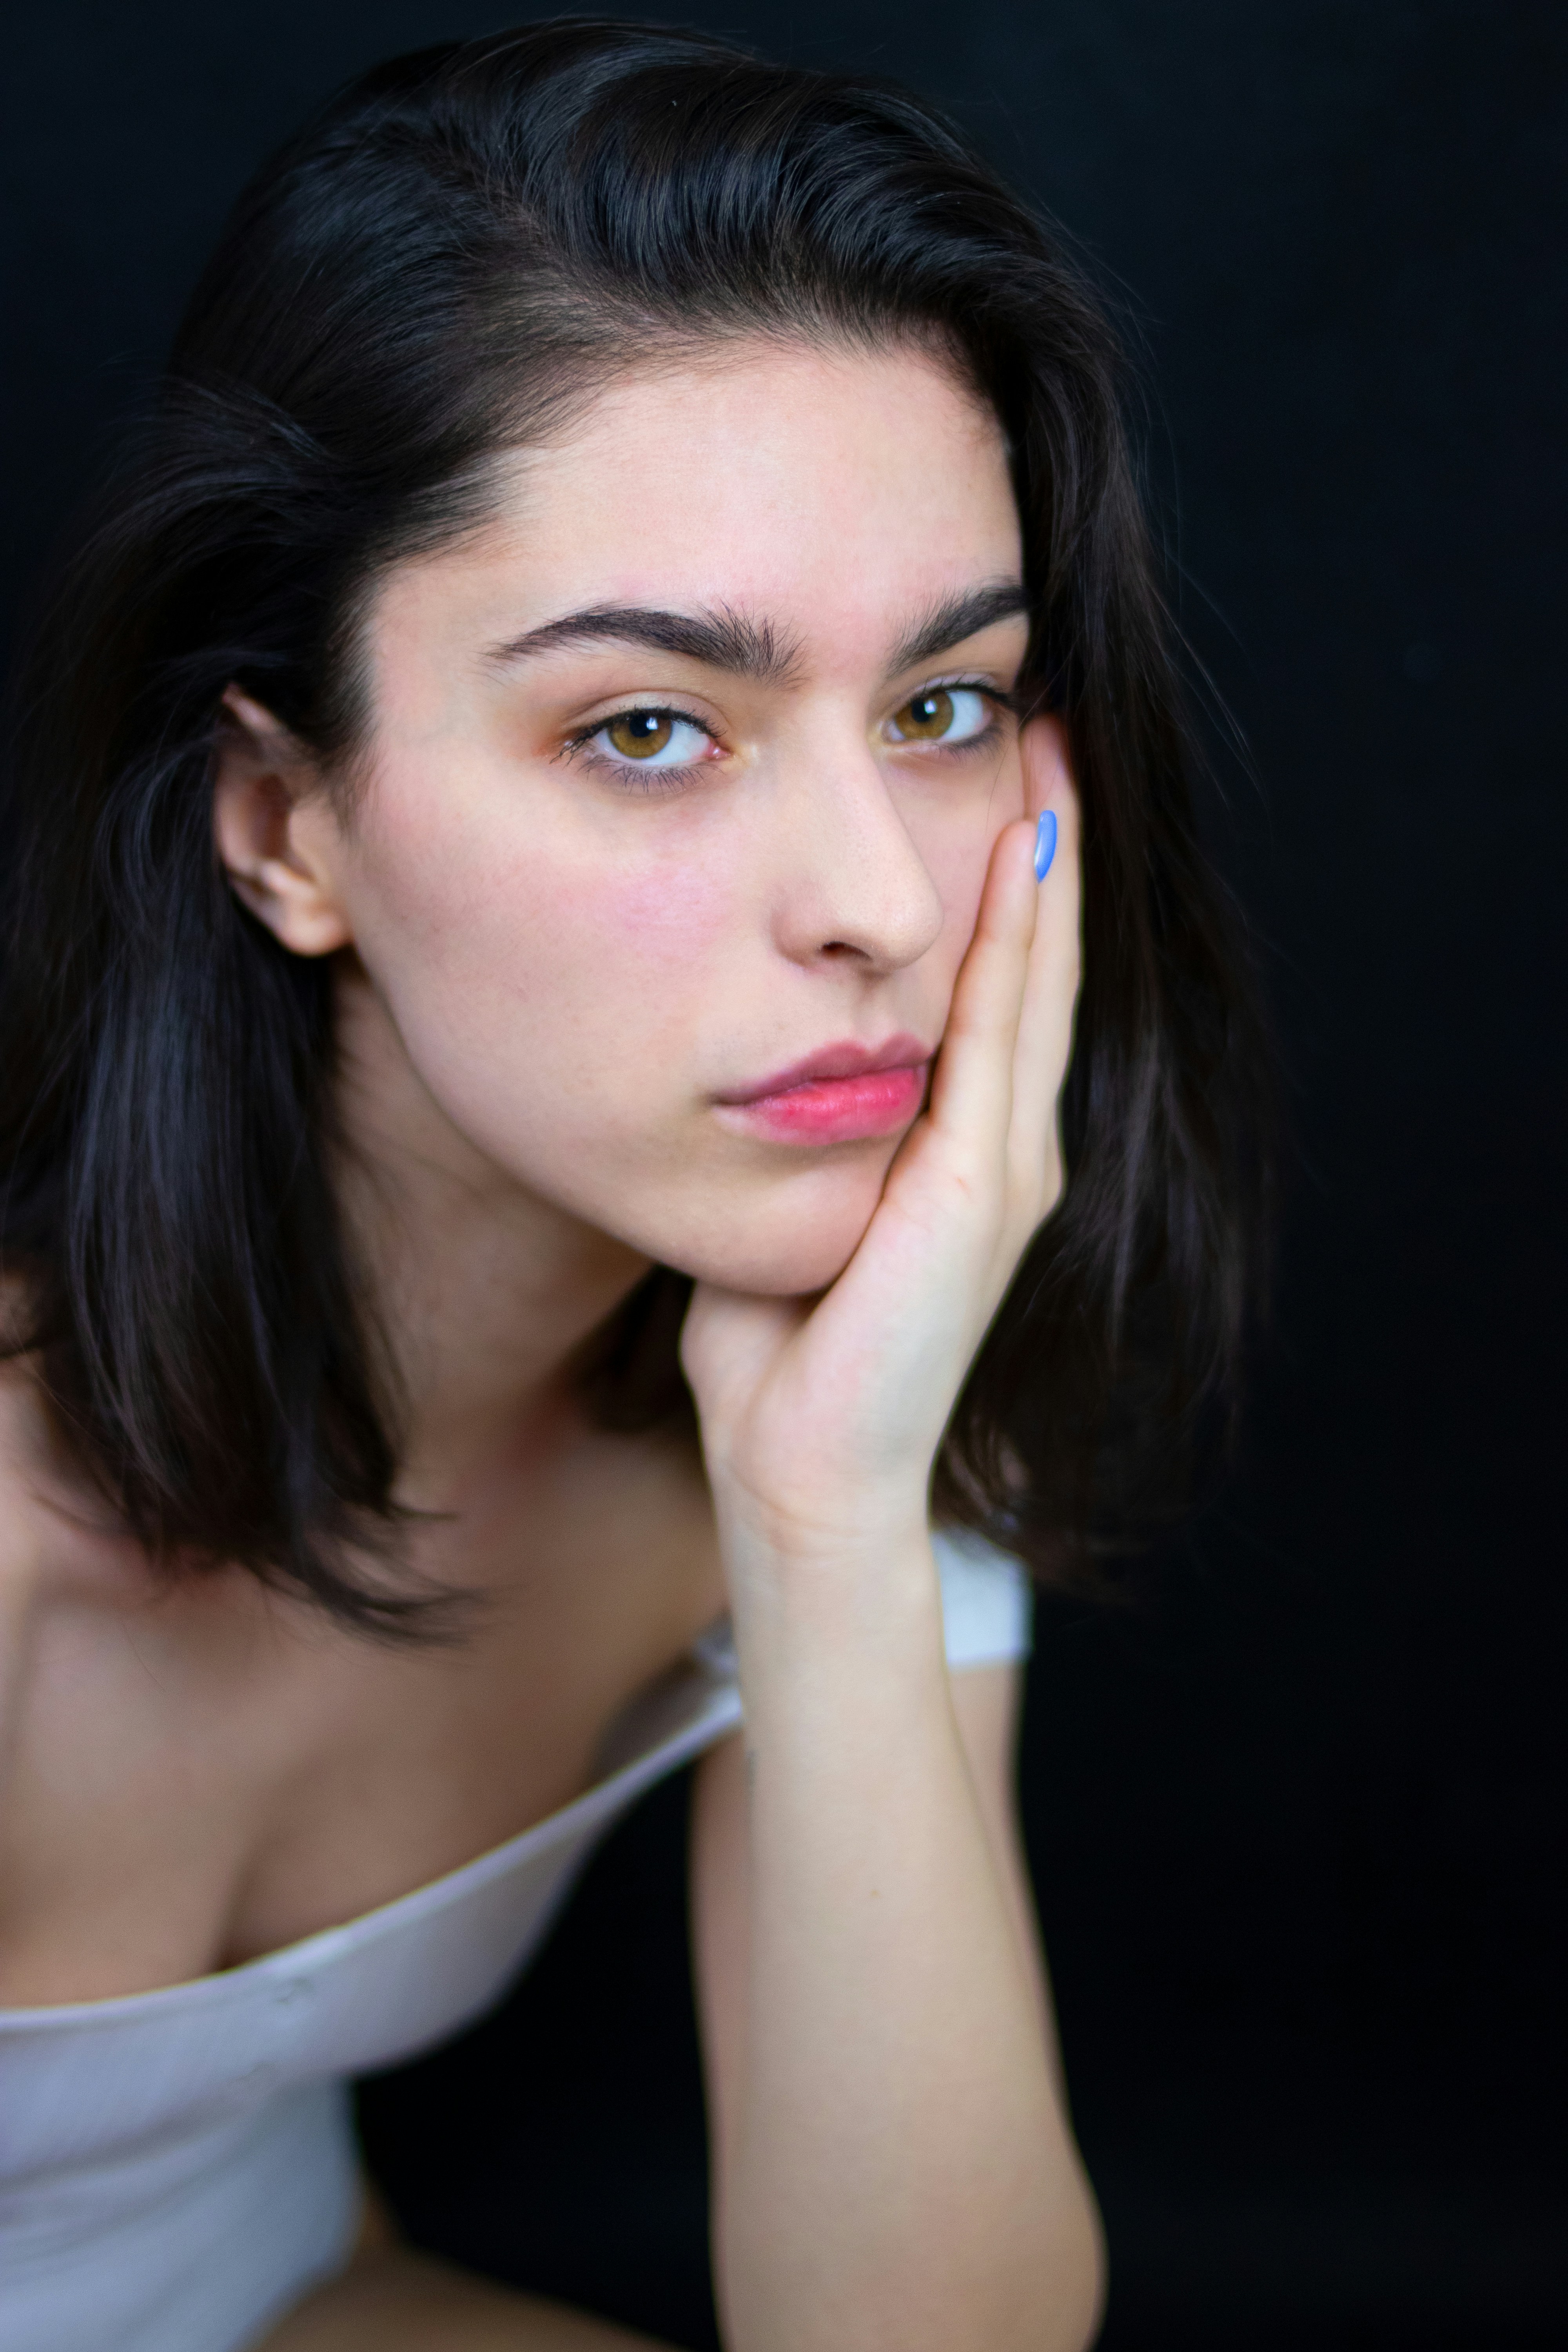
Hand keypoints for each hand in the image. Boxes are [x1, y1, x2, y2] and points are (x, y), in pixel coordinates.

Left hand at [681, 720, 1080, 1568]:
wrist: (801, 1468)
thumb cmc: (780, 1353)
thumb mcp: (798, 1205)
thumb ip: (805, 1131)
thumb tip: (756, 1055)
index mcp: (965, 1152)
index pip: (1001, 988)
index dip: (1011, 883)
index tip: (1000, 773)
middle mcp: (1007, 1148)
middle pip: (1037, 963)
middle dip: (1044, 840)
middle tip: (1045, 719)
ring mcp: (1007, 1169)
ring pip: (1035, 981)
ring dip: (1042, 864)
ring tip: (1047, 749)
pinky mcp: (980, 1192)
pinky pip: (1000, 1038)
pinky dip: (1017, 943)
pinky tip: (1019, 856)